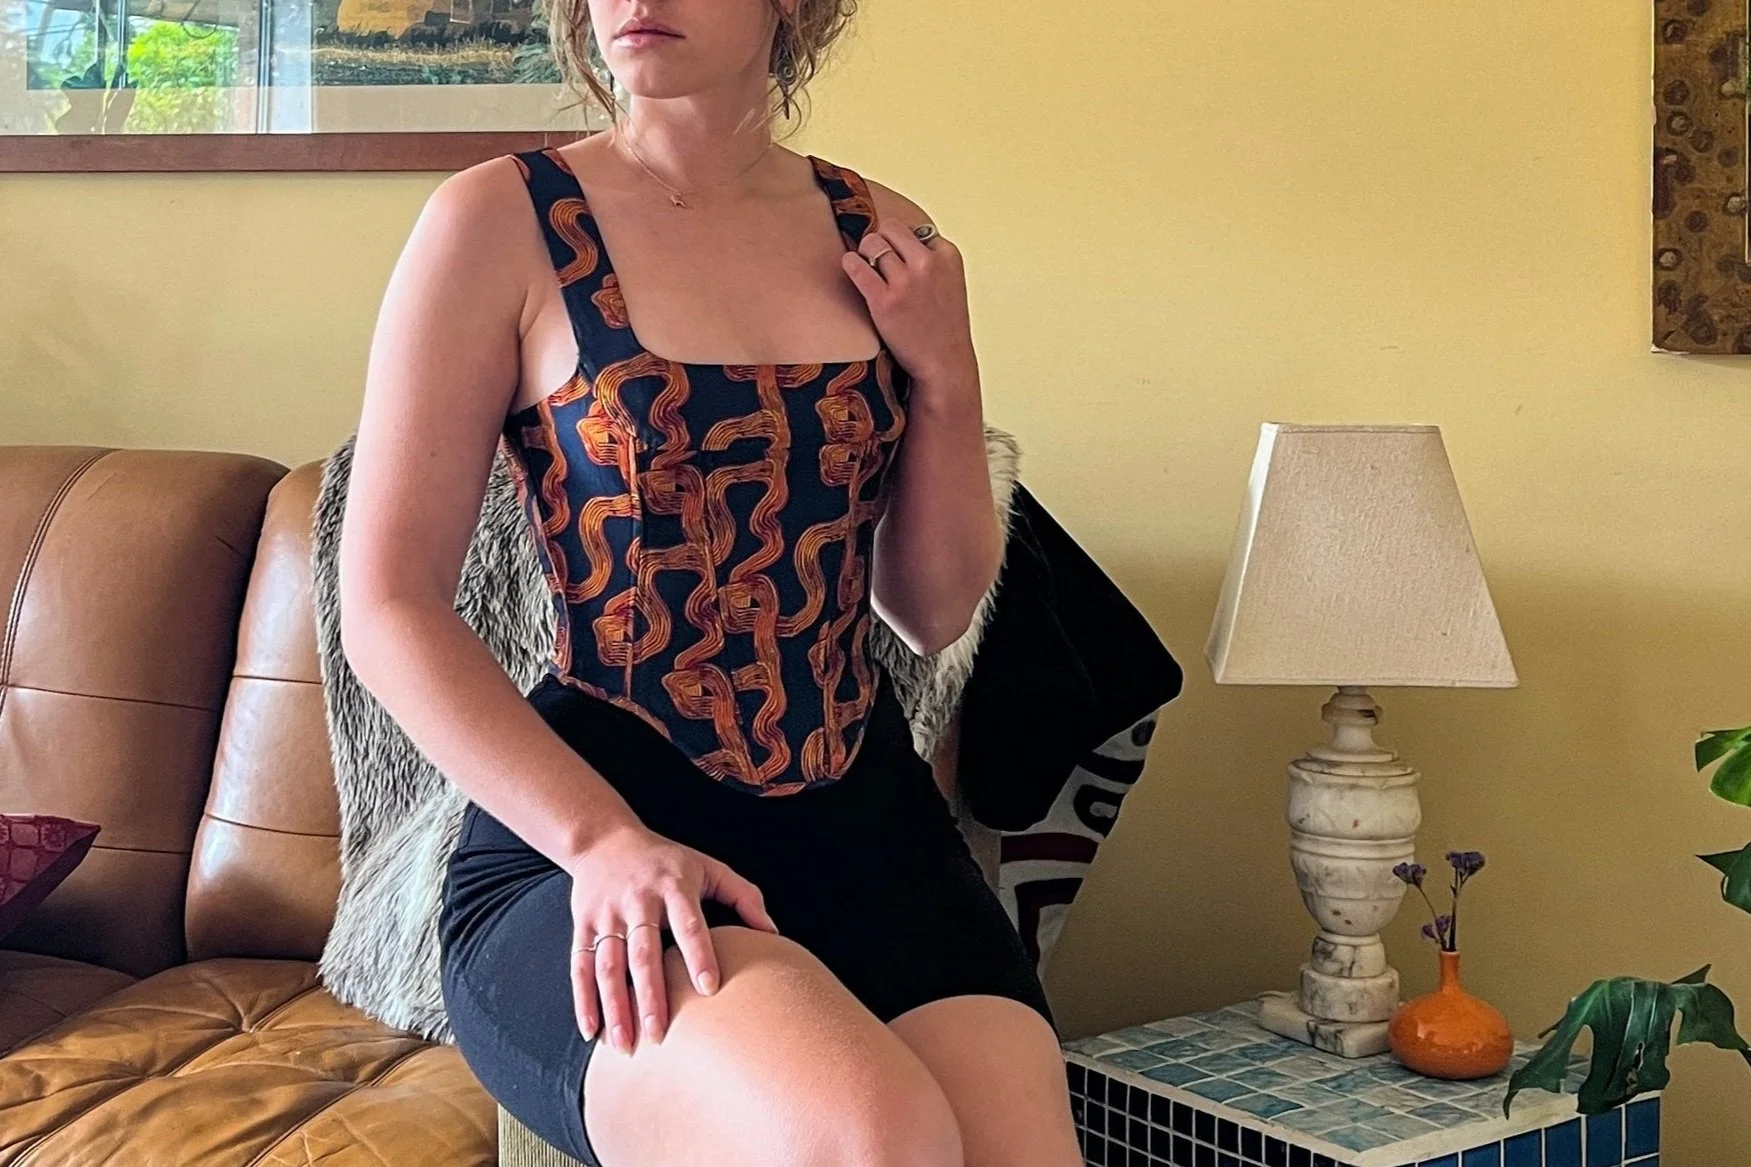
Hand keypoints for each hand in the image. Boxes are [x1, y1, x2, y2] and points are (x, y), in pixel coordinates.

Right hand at [564, 824, 776, 1053]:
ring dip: (614, 1007)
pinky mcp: (583, 925)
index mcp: (673, 887)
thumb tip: (773, 933)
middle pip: (642, 953)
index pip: (687, 924)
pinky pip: (579, 966)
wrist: (604, 840)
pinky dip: (583, 1000)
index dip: (698, 955)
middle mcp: (637, 901)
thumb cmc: (667, 861)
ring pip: (608, 966)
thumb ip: (743, 896)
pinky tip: (591, 1031)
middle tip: (659, 1035)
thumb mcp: (708, 867)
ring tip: (624, 1045)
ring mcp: (606, 915)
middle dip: (649, 996)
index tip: (709, 988)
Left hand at [841, 220, 978, 394]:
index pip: (914, 230)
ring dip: (865, 253)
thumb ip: (933, 261)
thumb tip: (899, 242)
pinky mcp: (884, 301)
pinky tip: (851, 267)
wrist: (944, 364)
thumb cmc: (944, 327)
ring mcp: (905, 282)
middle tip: (878, 259)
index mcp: (947, 255)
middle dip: (881, 240)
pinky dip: (850, 263)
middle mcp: (927, 264)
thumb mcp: (951, 283)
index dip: (904, 245)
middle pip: (890, 229)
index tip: (901, 261)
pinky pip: (856, 266)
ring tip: (867, 267)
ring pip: (872, 244)